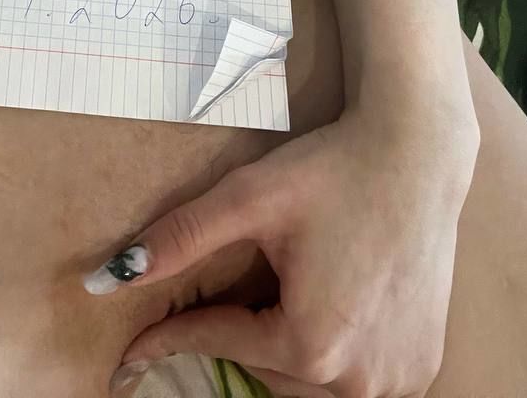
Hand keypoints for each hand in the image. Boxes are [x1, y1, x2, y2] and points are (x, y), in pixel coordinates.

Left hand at [91, 104, 478, 397]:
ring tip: (273, 301)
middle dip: (236, 337)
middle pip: (266, 369)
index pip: (218, 343)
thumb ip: (179, 240)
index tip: (130, 350)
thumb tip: (107, 277)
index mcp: (311, 344)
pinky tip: (322, 310)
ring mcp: (397, 378)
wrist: (417, 152)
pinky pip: (354, 379)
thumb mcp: (248, 198)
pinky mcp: (420, 364)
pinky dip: (328, 357)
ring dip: (281, 351)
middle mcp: (359, 379)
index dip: (169, 337)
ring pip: (310, 385)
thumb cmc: (332, 170)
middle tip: (219, 300)